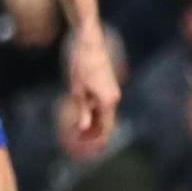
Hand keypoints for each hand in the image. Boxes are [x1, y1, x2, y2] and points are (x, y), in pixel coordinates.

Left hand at [67, 28, 121, 146]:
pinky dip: (94, 112)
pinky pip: (102, 104)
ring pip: (104, 113)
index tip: (86, 149)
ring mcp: (112, 90)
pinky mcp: (107, 84)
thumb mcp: (77, 89)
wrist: (89, 41)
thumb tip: (83, 128)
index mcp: (108, 101)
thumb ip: (82, 110)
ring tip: (79, 132)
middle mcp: (114, 97)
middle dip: (94, 134)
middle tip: (79, 143)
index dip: (97, 140)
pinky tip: (83, 115)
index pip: (106, 128)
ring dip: (93, 124)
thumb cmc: (81, 64)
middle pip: (106, 122)